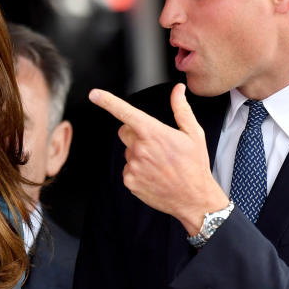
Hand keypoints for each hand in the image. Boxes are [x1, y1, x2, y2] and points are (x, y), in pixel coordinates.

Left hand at [90, 84, 227, 233]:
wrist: (193, 198)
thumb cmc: (194, 165)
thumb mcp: (193, 134)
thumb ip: (181, 109)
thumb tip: (178, 90)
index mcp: (153, 133)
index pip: (126, 113)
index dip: (108, 101)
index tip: (94, 95)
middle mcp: (140, 149)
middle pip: (125, 132)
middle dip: (136, 134)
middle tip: (156, 144)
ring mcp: (133, 166)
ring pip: (128, 151)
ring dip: (139, 154)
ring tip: (159, 164)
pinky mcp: (130, 181)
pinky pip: (128, 169)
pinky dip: (138, 170)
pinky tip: (154, 175)